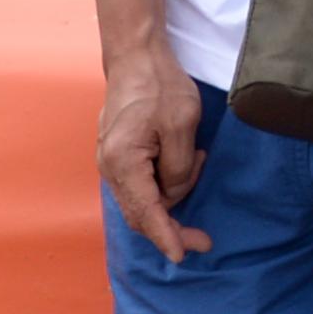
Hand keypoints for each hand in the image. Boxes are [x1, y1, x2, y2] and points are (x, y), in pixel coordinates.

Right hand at [96, 45, 210, 262]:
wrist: (136, 58)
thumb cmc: (160, 86)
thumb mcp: (182, 125)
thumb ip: (179, 167)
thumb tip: (174, 193)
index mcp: (123, 161)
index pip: (146, 212)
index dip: (166, 236)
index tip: (183, 255)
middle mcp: (110, 167)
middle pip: (140, 213)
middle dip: (170, 229)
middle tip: (203, 240)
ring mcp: (111, 161)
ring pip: (142, 198)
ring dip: (173, 193)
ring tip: (199, 158)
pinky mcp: (119, 154)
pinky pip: (141, 183)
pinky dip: (165, 182)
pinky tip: (187, 161)